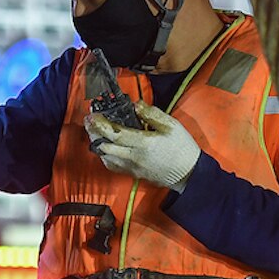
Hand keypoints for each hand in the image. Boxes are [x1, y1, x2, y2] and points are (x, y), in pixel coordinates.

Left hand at [84, 104, 200, 190]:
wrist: (188, 173)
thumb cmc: (182, 148)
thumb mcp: (171, 126)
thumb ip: (152, 114)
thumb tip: (136, 104)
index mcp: (143, 143)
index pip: (114, 132)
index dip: (100, 123)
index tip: (92, 114)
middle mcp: (133, 157)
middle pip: (104, 145)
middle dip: (93, 132)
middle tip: (89, 120)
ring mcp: (132, 167)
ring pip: (105, 157)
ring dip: (97, 143)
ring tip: (95, 132)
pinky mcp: (133, 174)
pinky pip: (112, 166)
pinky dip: (105, 156)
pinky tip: (105, 148)